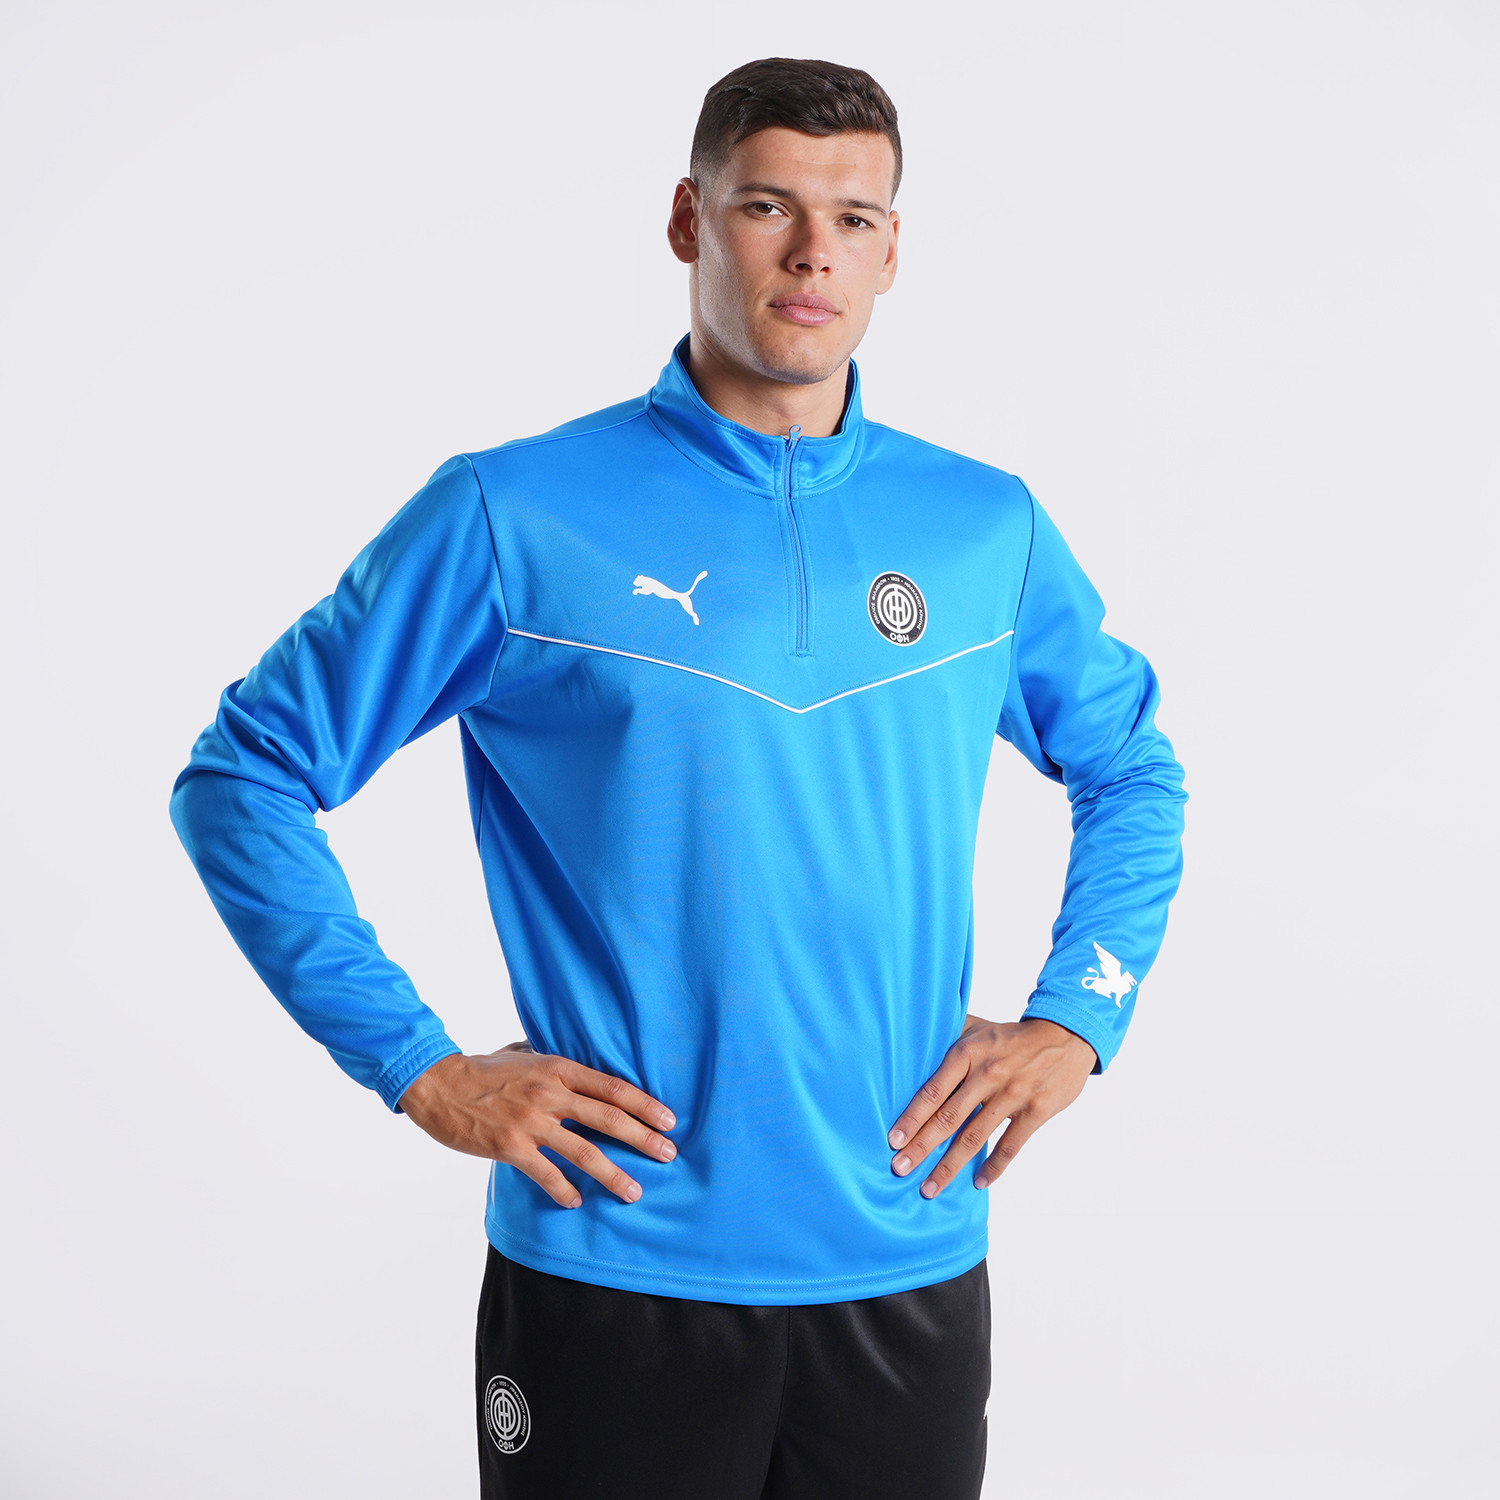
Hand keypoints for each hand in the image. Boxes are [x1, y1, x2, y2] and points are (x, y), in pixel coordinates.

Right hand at [398, 1041, 677, 1208]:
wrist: (439, 1084)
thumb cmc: (484, 1070)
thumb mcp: (525, 1055)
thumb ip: (554, 1065)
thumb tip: (579, 1071)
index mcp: (558, 1068)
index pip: (612, 1087)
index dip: (644, 1104)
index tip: (669, 1120)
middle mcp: (550, 1094)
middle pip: (608, 1118)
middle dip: (643, 1139)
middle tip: (668, 1154)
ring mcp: (531, 1122)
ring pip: (584, 1152)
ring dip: (613, 1174)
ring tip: (634, 1191)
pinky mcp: (510, 1147)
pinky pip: (547, 1174)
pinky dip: (565, 1190)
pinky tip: (576, 1202)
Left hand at [887, 1016, 1096, 1197]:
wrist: (1065, 1035)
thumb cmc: (1011, 1037)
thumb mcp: (977, 1028)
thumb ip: (947, 1037)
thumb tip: (910, 1043)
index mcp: (968, 1053)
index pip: (933, 1091)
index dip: (912, 1118)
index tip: (893, 1141)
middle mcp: (988, 1074)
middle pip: (948, 1118)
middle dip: (921, 1147)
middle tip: (899, 1169)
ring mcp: (1013, 1094)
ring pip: (975, 1137)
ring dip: (950, 1166)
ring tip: (930, 1187)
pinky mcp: (1036, 1111)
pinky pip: (1010, 1146)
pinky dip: (993, 1168)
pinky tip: (977, 1182)